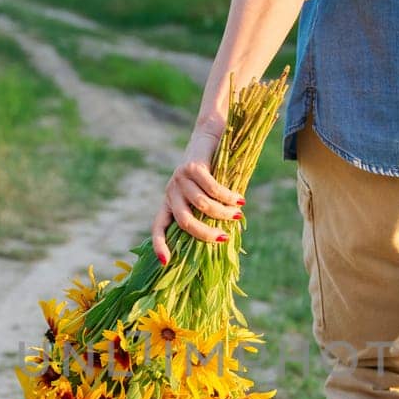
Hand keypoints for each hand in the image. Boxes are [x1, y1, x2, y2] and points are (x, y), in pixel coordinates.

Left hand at [150, 121, 244, 263]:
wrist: (210, 136)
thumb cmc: (212, 172)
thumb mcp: (205, 195)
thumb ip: (207, 213)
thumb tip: (223, 237)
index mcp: (169, 202)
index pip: (158, 227)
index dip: (160, 245)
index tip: (165, 262)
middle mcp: (171, 191)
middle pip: (184, 222)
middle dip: (206, 234)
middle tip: (224, 238)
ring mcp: (180, 178)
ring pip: (201, 205)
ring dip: (223, 213)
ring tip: (238, 214)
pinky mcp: (193, 167)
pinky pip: (212, 189)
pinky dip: (228, 197)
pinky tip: (240, 200)